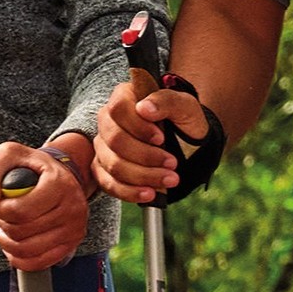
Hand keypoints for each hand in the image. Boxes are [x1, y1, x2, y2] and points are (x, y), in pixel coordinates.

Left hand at [0, 137, 90, 269]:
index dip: (1, 210)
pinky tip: (14, 243)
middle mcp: (72, 208)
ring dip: (8, 241)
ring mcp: (74, 229)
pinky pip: (38, 264)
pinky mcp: (71, 245)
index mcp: (59, 184)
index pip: (21, 211)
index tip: (1, 202)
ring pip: (27, 250)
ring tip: (8, 227)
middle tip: (6, 212)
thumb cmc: (33, 166)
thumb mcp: (9, 154)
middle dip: (4, 223)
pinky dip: (19, 258)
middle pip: (21, 232)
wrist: (62, 175)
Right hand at [93, 73, 214, 204]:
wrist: (189, 146)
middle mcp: (108, 121)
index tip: (161, 138)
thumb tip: (144, 108)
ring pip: (113, 164)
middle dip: (145, 156)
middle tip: (173, 163)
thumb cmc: (185, 121)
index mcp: (124, 97)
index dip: (138, 126)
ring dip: (143, 175)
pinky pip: (108, 184)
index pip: (118, 109)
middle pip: (114, 140)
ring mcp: (104, 146)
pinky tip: (150, 193)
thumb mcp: (186, 106)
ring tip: (171, 179)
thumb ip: (167, 100)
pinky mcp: (104, 169)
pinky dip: (130, 192)